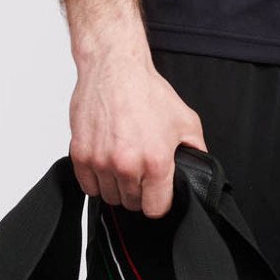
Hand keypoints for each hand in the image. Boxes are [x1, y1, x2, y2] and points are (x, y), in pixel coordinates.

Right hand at [69, 46, 206, 215]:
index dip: (159, 202)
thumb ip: (196, 151)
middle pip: (131, 204)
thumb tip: (198, 170)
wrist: (114, 69)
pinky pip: (87, 186)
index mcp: (156, 162)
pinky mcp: (80, 154)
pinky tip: (106, 163)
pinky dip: (96, 180)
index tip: (157, 193)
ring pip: (109, 197)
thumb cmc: (146, 91)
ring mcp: (101, 161)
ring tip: (123, 164)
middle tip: (140, 171)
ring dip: (117, 186)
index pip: (155, 209)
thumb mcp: (186, 121)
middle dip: (138, 192)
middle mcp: (127, 165)